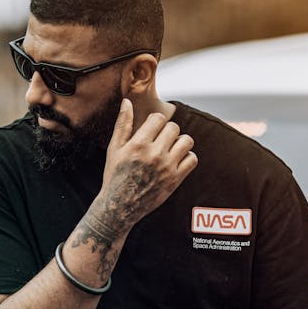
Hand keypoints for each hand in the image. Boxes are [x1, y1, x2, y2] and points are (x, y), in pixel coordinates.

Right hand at [90, 98, 197, 235]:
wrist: (119, 206)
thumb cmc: (115, 176)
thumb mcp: (114, 149)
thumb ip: (122, 124)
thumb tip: (127, 102)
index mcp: (138, 144)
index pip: (159, 118)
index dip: (155, 122)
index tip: (151, 130)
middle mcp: (154, 155)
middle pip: (174, 128)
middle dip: (167, 131)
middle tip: (160, 141)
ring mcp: (167, 168)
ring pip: (186, 141)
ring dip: (180, 142)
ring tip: (170, 149)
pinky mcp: (175, 180)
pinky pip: (192, 159)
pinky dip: (187, 157)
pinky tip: (177, 160)